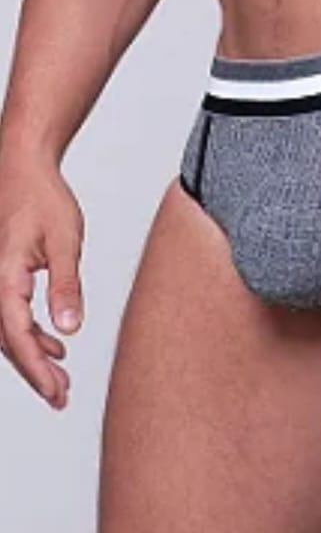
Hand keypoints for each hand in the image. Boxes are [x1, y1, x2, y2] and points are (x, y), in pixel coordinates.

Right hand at [0, 153, 84, 409]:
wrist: (21, 165)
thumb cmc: (42, 196)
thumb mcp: (65, 239)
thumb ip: (66, 285)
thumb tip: (70, 329)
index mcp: (4, 277)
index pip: (18, 336)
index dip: (37, 369)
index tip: (57, 392)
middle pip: (9, 342)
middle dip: (35, 372)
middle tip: (61, 398)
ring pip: (8, 331)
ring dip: (33, 356)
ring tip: (62, 378)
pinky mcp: (1, 274)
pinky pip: (10, 314)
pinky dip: (30, 333)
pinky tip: (54, 343)